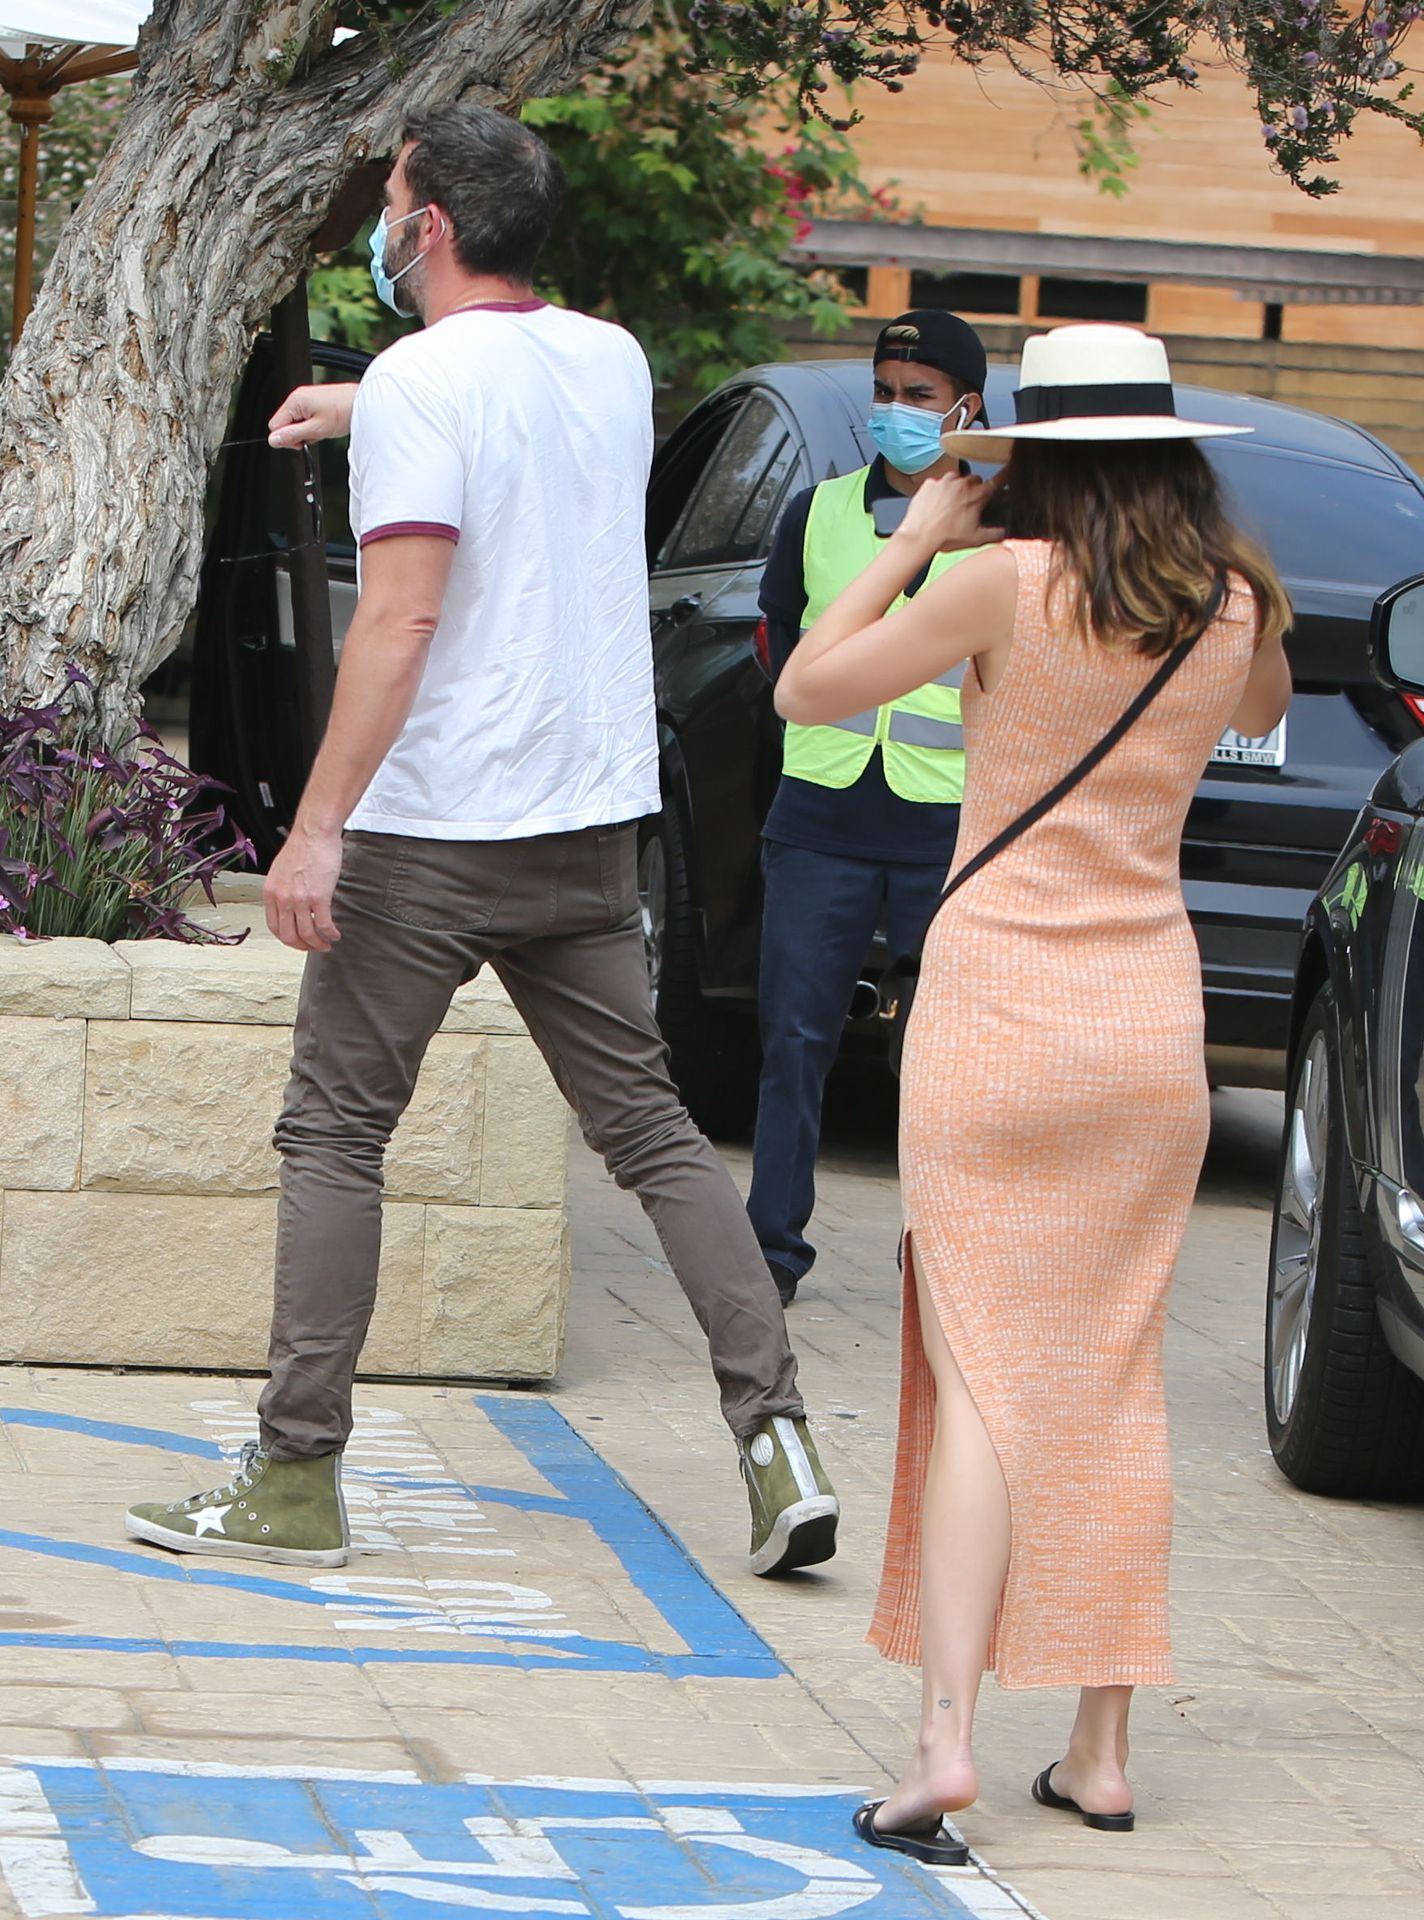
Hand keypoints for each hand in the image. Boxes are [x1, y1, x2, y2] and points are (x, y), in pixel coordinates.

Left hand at [264, 827, 343, 951]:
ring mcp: (300, 899)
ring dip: (318, 944)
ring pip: (307, 934)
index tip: (297, 941)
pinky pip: (323, 925)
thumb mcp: (281, 871)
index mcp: (271, 893)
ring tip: (327, 943)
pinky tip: (335, 934)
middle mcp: (283, 898)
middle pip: (289, 936)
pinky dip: (330, 934)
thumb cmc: (302, 846)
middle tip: (314, 946)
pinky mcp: (319, 897)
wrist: (314, 832)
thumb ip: (282, 889)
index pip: (274, 927)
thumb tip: (290, 904)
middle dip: (303, 946)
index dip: (287, 939)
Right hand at [268, 382, 357, 448]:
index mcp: (295, 401)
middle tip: (314, 436)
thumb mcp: (316, 430)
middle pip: (285, 423)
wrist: (362, 402)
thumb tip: (274, 440)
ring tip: (323, 429)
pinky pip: (306, 416)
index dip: (287, 438)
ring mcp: (306, 397)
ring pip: (296, 421)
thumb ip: (293, 435)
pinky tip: (325, 425)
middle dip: (297, 434)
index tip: (301, 443)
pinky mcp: (314, 400)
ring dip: (307, 430)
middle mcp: (298, 396)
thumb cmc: (344, 411)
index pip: (275, 425)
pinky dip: (314, 424)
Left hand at [897, 472, 1005, 554]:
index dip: (1005, 475)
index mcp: (978, 495)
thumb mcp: (976, 539)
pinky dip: (939, 491)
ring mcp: (945, 481)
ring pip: (956, 479)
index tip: (1008, 471)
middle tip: (968, 505)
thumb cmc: (946, 538)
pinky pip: (938, 483)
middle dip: (974, 489)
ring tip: (950, 506)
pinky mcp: (930, 483)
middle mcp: (962, 483)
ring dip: (956, 488)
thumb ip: (995, 534)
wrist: (919, 537)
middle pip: (975, 480)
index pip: (998, 480)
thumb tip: (1005, 532)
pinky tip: (936, 505)